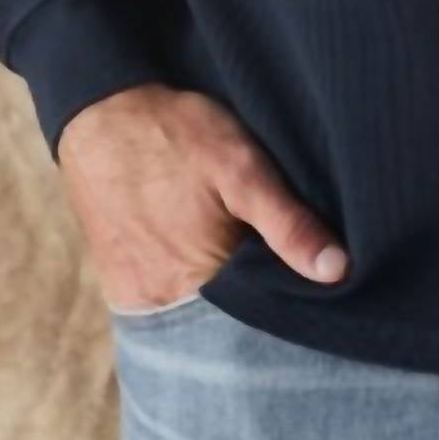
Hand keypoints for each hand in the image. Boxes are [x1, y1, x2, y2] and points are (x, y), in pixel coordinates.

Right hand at [56, 83, 348, 308]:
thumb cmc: (175, 135)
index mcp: (199, 283)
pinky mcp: (120, 286)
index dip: (288, 300)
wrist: (100, 114)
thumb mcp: (242, 167)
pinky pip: (167, 305)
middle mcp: (161, 305)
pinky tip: (207, 258)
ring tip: (240, 255)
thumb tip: (337, 271)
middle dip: (256, 302)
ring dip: (222, 298)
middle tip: (274, 260)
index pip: (261, 318)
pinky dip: (191, 290)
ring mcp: (136, 300)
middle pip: (227, 325)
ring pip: (197, 317)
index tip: (312, 280)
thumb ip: (287, 223)